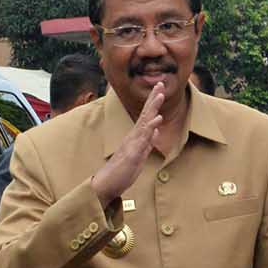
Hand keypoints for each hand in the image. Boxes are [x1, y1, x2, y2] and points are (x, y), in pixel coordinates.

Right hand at [90, 83, 164, 205]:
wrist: (107, 183)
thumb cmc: (123, 171)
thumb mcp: (140, 155)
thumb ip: (147, 143)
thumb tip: (155, 131)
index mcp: (136, 137)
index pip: (146, 117)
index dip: (153, 103)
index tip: (159, 89)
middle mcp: (133, 136)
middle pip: (145, 114)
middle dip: (153, 99)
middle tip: (160, 83)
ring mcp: (132, 143)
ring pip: (144, 122)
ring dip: (153, 108)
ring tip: (160, 94)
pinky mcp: (132, 153)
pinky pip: (142, 139)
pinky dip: (150, 128)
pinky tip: (157, 120)